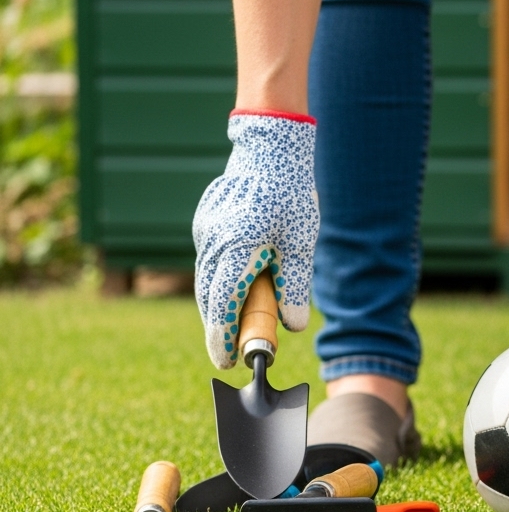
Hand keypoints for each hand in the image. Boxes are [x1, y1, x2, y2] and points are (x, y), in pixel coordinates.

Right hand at [192, 112, 318, 368]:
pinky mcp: (206, 225)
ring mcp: (205, 233)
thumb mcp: (301, 242)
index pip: (222, 304)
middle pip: (209, 298)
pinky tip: (238, 291)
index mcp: (236, 248)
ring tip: (238, 328)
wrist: (268, 150)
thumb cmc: (290, 194)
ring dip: (218, 307)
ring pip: (207, 282)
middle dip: (220, 328)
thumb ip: (295, 283)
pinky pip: (209, 263)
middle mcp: (213, 242)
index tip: (227, 362)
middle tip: (234, 352)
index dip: (223, 337)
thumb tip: (293, 323)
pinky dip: (220, 283)